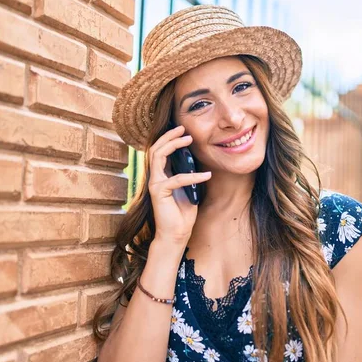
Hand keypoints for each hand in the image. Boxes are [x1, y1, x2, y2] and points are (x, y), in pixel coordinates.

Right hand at [147, 125, 210, 245]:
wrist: (176, 234)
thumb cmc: (183, 213)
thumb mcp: (189, 188)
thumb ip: (189, 174)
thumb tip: (196, 159)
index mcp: (162, 175)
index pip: (160, 151)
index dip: (170, 138)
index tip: (183, 130)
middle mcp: (155, 177)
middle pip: (156, 148)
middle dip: (169, 135)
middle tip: (183, 128)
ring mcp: (155, 184)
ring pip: (158, 156)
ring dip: (173, 145)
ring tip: (188, 139)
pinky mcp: (159, 192)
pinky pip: (176, 178)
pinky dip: (193, 176)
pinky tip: (207, 175)